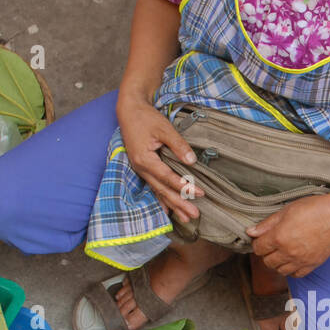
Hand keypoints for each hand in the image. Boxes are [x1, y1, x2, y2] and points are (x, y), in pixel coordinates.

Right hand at [117, 96, 203, 222]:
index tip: (199, 193)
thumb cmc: (146, 118)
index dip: (183, 186)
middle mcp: (141, 169)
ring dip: (172, 205)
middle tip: (194, 215)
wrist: (129, 112)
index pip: (167, 177)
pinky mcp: (143, 169)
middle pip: (162, 190)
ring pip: (158, 192)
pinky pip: (153, 188)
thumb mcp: (164, 128)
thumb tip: (191, 161)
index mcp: (145, 159)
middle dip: (179, 203)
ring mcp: (140, 170)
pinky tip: (168, 211)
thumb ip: (178, 145)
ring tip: (186, 218)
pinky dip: (161, 200)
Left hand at [246, 195, 329, 276]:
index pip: (258, 248)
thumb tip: (251, 232)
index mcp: (279, 237)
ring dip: (278, 263)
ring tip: (282, 252)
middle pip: (267, 262)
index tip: (262, 238)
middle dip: (266, 253)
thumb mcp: (287, 210)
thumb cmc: (315, 209)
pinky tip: (293, 259)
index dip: (258, 242)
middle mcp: (288, 252)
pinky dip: (292, 269)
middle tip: (272, 244)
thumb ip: (267, 223)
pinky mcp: (312, 265)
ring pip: (280, 270)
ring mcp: (301, 261)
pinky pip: (296, 275)